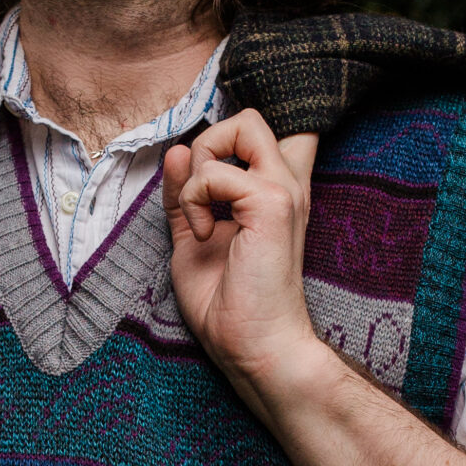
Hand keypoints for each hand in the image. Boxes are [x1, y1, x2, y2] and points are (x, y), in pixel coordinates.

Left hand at [162, 109, 324, 400]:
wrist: (252, 347)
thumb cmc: (228, 304)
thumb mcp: (194, 236)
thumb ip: (186, 193)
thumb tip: (177, 150)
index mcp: (275, 192)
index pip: (278, 131)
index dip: (234, 137)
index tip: (210, 173)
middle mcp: (287, 184)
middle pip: (252, 119)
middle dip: (210, 142)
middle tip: (201, 194)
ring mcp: (284, 190)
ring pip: (243, 125)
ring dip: (203, 162)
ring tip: (200, 211)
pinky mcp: (271, 203)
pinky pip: (215, 171)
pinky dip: (194, 198)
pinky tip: (204, 234)